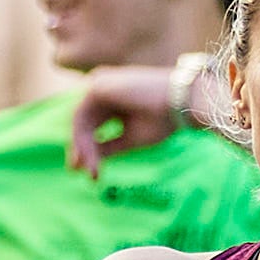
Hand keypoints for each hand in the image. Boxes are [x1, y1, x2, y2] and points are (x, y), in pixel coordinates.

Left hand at [67, 65, 187, 172]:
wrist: (180, 103)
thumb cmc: (163, 120)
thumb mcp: (130, 138)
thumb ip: (107, 147)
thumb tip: (86, 163)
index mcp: (112, 100)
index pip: (92, 125)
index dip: (88, 149)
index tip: (92, 173)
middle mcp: (103, 89)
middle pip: (84, 123)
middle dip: (81, 149)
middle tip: (82, 173)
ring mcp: (99, 85)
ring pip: (80, 121)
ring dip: (82, 147)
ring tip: (91, 169)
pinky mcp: (97, 86)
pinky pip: (80, 115)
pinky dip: (82, 137)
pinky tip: (88, 155)